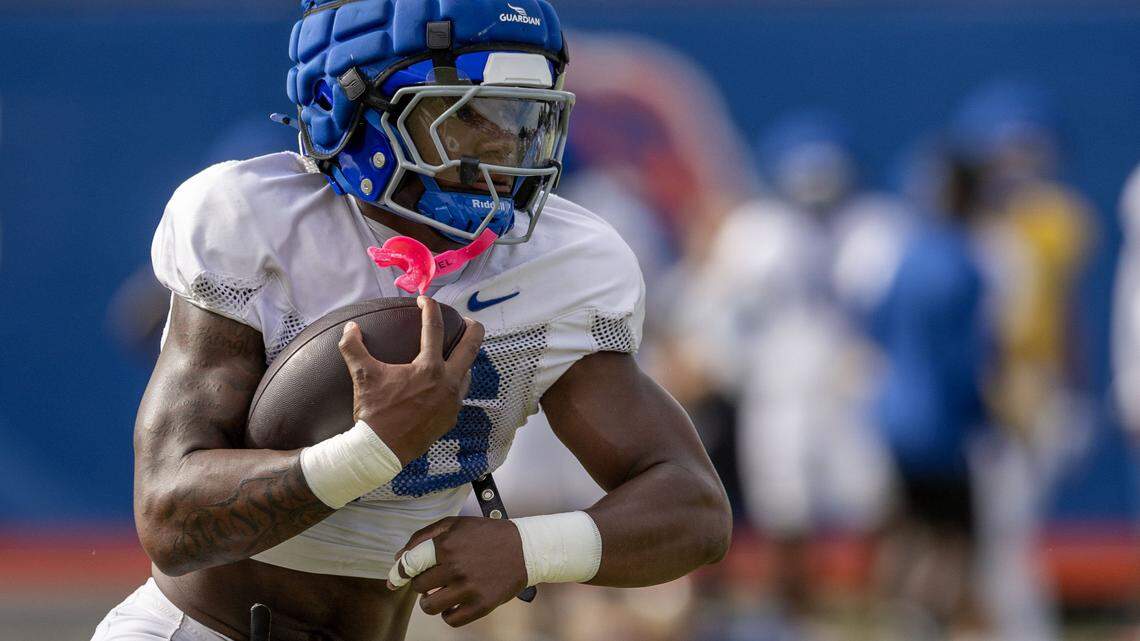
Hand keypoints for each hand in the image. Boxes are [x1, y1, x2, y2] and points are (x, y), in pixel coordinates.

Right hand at [337, 297, 483, 464]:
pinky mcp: (451, 418)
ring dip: (465, 359)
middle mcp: (447, 382)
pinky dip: (455, 382)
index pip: (434, 328)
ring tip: (457, 352)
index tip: (424, 299)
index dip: (430, 308)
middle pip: (471, 346)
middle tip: (468, 320)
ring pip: (468, 372)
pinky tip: (447, 382)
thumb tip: (350, 327)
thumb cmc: (373, 414)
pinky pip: (459, 394)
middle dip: (473, 328)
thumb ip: (353, 347)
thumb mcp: (362, 376)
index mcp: (429, 368)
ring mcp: (453, 402)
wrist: (380, 451)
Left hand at [391, 516, 527, 627]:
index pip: (410, 563)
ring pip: (429, 607)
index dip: (399, 573)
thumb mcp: (456, 524)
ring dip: (431, 602)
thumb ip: (424, 535)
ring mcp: (468, 588)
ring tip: (441, 593)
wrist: (526, 549)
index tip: (394, 580)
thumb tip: (399, 557)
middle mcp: (456, 567)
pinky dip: (449, 614)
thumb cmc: (489, 535)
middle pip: (418, 586)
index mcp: (448, 544)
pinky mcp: (481, 605)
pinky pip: (450, 620)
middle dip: (423, 583)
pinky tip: (455, 602)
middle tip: (435, 578)